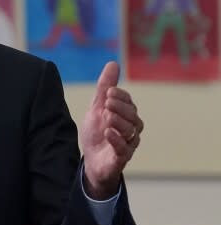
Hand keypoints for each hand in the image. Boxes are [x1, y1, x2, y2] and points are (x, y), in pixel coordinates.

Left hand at [80, 61, 143, 199]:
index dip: (120, 96)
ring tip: (106, 116)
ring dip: (118, 121)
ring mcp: (128, 144)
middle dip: (120, 107)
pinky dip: (116, 139)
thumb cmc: (97, 133)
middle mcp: (131, 129)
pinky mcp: (121, 158)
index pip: (129, 103)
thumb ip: (105, 87)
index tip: (108, 92)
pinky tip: (107, 131)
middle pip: (133, 116)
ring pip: (131, 131)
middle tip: (106, 102)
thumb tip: (113, 63)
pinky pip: (124, 149)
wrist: (91, 161)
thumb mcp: (97, 108)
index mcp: (126, 116)